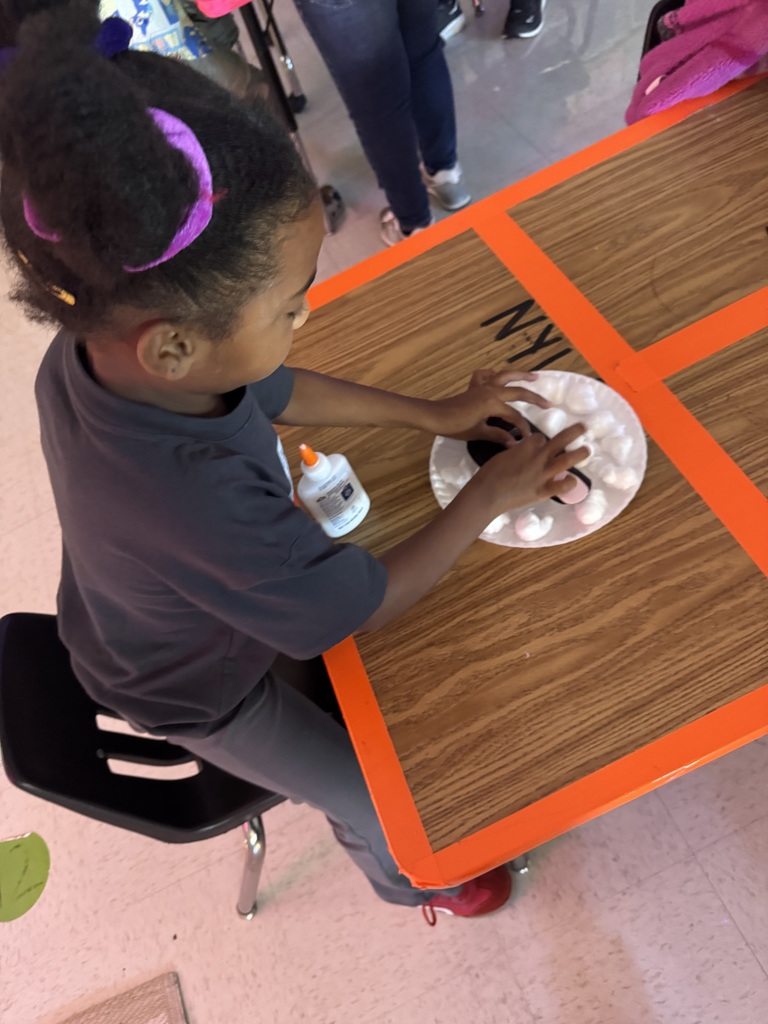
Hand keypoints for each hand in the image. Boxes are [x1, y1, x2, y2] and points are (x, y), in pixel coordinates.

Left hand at [426, 369, 549, 442]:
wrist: (434, 416)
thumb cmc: (455, 427)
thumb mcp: (478, 433)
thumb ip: (498, 435)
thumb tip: (515, 442)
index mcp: (493, 403)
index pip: (514, 415)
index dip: (523, 427)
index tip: (529, 437)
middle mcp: (491, 390)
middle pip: (517, 391)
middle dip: (534, 398)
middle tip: (548, 403)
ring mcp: (482, 385)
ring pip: (505, 375)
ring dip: (520, 375)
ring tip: (534, 376)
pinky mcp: (474, 386)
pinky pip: (486, 375)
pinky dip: (493, 374)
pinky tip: (497, 377)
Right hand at [469, 423, 589, 514]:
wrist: (487, 495)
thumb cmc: (489, 474)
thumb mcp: (502, 455)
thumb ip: (516, 452)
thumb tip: (521, 450)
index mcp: (527, 446)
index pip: (540, 437)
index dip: (541, 440)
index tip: (540, 443)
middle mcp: (539, 457)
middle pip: (560, 440)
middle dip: (574, 432)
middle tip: (584, 427)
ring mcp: (544, 474)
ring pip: (567, 460)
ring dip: (579, 454)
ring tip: (587, 450)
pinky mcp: (544, 491)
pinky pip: (562, 485)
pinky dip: (569, 483)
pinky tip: (572, 480)